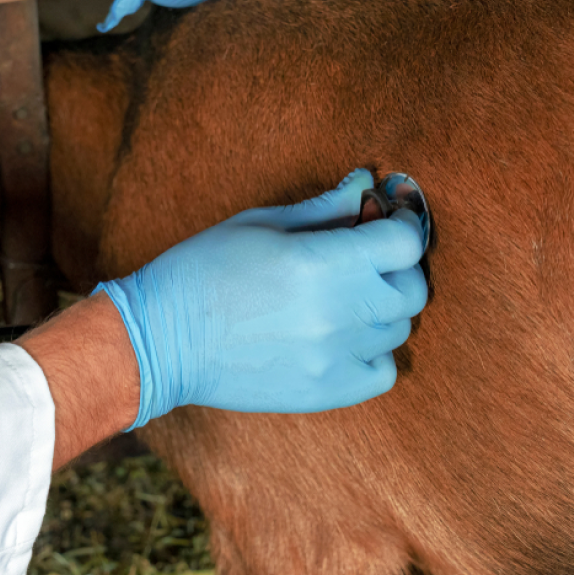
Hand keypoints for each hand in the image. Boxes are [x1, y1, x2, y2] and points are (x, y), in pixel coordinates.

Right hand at [97, 169, 428, 427]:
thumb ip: (324, 207)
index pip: (405, 242)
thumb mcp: (261, 223)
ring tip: (347, 297)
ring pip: (398, 329)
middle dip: (397, 266)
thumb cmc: (203, 269)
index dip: (402, 225)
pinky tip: (343, 338)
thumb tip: (366, 183)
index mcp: (322, 262)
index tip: (389, 220)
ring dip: (383, 308)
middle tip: (369, 258)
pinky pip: (383, 371)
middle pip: (412, 289)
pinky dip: (374, 353)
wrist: (160, 340)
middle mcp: (339, 313)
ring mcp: (336, 357)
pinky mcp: (327, 391)